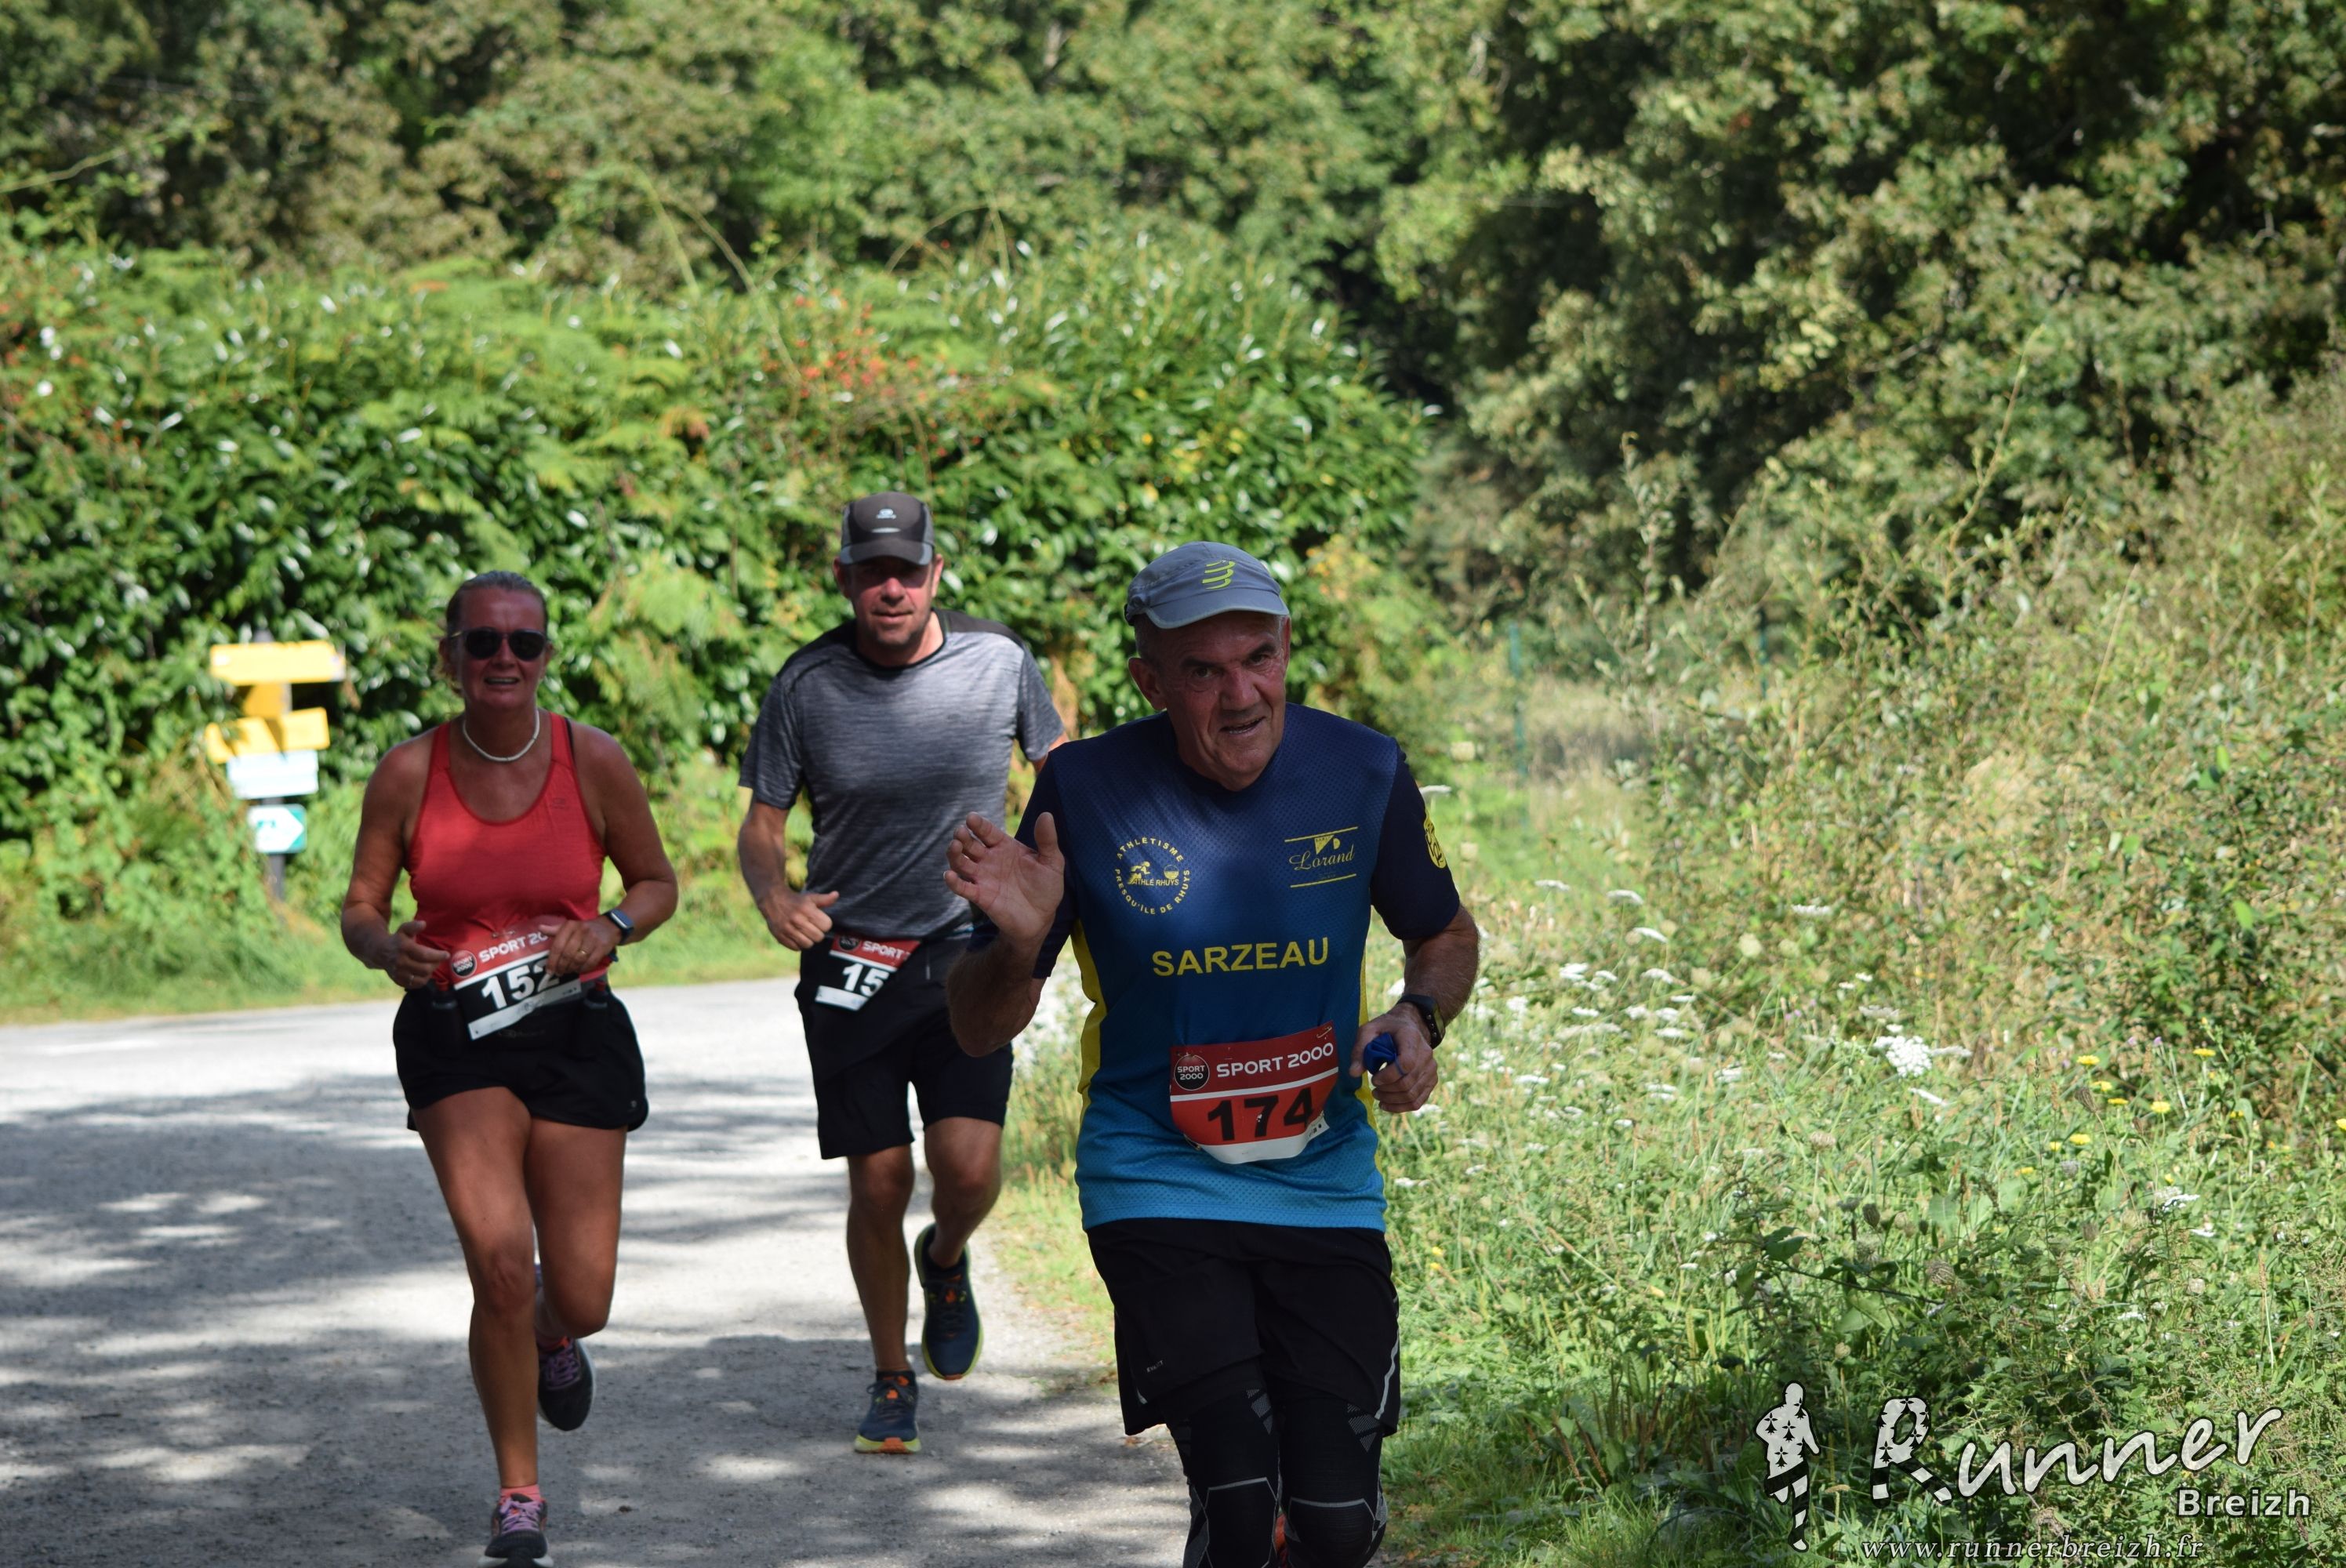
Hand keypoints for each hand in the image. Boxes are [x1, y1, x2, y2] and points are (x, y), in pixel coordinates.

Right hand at [384, 919, 450, 989]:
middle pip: (425, 968)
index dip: (438, 956)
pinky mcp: (399, 981)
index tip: (446, 954)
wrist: (380, 952)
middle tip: (439, 960)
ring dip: (430, 972)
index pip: (425, 955)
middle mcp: (400, 962)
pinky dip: (424, 980)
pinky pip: (416, 984)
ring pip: (422, 978)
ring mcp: (399, 973)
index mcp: (404, 948)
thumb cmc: (398, 939)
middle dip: (436, 964)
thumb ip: (413, 926)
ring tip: (432, 965)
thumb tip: (423, 924)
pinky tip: (425, 973)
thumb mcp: (404, 929)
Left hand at [539, 913, 617, 978]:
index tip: (549, 970)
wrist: (609, 927)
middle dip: (561, 967)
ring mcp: (593, 939)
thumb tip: (540, 928)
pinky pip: (590, 962)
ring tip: (568, 971)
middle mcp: (581, 931)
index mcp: (570, 926)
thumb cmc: (585, 929)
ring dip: (571, 969)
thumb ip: (555, 930)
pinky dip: (583, 969)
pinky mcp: (602, 947)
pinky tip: (579, 970)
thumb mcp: (570, 926)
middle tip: (558, 973)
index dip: (552, 960)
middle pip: (567, 954)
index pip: (558, 945)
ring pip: (578, 959)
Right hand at [760, 885, 839, 950]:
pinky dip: (798, 944)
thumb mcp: (810, 898)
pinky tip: (796, 936)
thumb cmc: (795, 900)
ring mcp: (788, 929)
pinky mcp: (780, 936)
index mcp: (807, 910)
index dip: (825, 924)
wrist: (772, 900)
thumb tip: (836, 895)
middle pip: (818, 937)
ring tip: (805, 934)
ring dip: (808, 940)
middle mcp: (797, 920)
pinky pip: (796, 948)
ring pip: (808, 945)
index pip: (826, 926)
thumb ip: (825, 899)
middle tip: (812, 928)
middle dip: (818, 933)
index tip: (820, 921)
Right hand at [944, 811, 1063, 947]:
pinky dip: (954, 882)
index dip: (978, 824)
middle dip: (963, 837)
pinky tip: (949, 875)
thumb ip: (1047, 840)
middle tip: (960, 832)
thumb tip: (1046, 814)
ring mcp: (983, 878)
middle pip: (970, 844)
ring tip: (955, 846)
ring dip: (955, 855)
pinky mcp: (980, 897)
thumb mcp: (1052, 862)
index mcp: (1004, 847)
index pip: (987, 831)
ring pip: (961, 863)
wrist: (1041, 918)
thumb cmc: (1046, 887)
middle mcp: (989, 860)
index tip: (971, 818)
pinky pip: (963, 888)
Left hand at [1351, 1006, 1438, 1113]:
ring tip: (1378, 1096)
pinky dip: (1402, 1107)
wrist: (1409, 1027)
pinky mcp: (1431, 1079)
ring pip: (1413, 1095)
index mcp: (1411, 1038)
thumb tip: (1353, 1073)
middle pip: (1408, 1083)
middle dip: (1387, 1091)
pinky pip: (1419, 1100)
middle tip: (1373, 1090)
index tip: (1374, 1078)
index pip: (1405, 1064)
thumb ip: (1360, 1050)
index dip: (1388, 1076)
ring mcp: (1431, 1068)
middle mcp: (1426, 1054)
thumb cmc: (1386, 1028)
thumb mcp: (1369, 1030)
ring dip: (1392, 1100)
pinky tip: (1387, 1105)